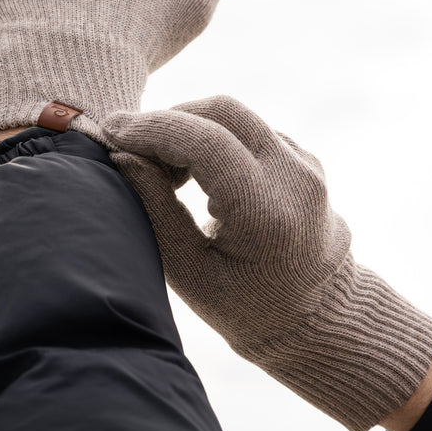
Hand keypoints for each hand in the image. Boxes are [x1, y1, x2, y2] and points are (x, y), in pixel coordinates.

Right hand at [103, 95, 431, 430]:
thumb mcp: (191, 274)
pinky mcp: (302, 159)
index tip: (111, 131)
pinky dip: (211, 136)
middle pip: (222, 112)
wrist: (320, 318)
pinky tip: (190, 170)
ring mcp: (305, 163)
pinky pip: (249, 129)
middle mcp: (295, 177)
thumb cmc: (249, 309)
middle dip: (168, 120)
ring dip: (188, 126)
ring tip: (158, 165)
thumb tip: (121, 156)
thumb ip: (156, 210)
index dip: (152, 129)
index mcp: (268, 213)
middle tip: (128, 145)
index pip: (205, 142)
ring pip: (235, 116)